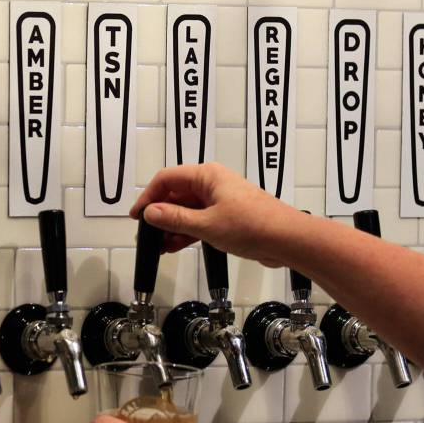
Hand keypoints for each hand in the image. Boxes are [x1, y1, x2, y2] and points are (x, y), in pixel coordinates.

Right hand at [130, 163, 309, 266]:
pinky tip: (175, 246)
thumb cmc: (251, 226)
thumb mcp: (207, 225)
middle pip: (176, 194)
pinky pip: (200, 220)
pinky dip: (187, 232)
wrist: (286, 239)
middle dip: (160, 214)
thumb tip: (151, 213)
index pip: (167, 178)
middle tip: (146, 235)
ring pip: (188, 210)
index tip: (136, 216)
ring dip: (172, 226)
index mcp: (207, 176)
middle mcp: (212, 184)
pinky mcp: (228, 217)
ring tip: (158, 246)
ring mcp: (221, 200)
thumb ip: (176, 219)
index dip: (148, 197)